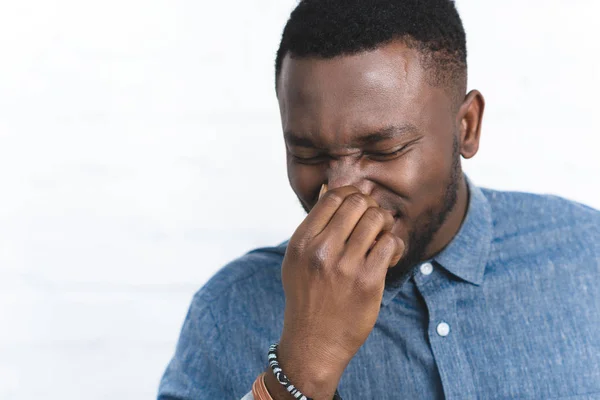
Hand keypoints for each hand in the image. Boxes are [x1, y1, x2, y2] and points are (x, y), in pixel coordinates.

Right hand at [266, 185, 404, 399]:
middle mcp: (321, 250)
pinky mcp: (368, 281)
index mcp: (301, 241)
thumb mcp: (297, 260)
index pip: (333, 196)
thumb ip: (312, 226)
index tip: (358, 207)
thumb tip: (328, 189)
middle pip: (357, 202)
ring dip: (385, 224)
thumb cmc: (307, 297)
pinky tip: (391, 255)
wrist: (313, 343)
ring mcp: (345, 266)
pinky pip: (391, 243)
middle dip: (370, 207)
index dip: (351, 195)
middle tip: (373, 222)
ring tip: (382, 237)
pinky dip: (396, 245)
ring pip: (377, 218)